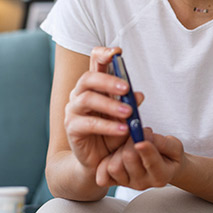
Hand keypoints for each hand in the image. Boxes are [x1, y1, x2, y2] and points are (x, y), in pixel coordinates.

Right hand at [64, 47, 143, 170]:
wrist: (100, 160)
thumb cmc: (113, 133)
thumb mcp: (126, 117)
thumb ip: (130, 104)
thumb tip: (139, 95)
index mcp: (94, 86)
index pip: (94, 62)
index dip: (103, 54)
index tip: (117, 53)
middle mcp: (80, 94)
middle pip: (88, 78)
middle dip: (108, 80)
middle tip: (127, 88)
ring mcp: (73, 110)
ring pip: (87, 98)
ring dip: (110, 104)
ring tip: (129, 112)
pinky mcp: (72, 128)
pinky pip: (88, 123)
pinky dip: (107, 125)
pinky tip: (123, 129)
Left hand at [95, 127, 184, 190]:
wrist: (162, 165)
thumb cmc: (168, 155)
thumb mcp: (174, 146)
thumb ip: (162, 142)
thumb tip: (145, 135)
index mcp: (160, 176)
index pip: (152, 164)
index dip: (146, 150)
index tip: (142, 140)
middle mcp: (143, 183)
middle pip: (129, 159)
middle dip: (131, 140)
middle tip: (137, 132)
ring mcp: (127, 183)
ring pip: (114, 166)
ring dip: (118, 150)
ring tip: (128, 144)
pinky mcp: (114, 182)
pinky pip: (103, 174)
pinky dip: (106, 161)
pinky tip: (115, 153)